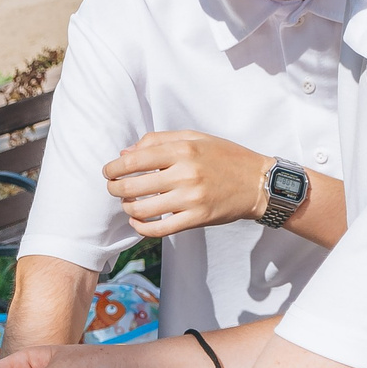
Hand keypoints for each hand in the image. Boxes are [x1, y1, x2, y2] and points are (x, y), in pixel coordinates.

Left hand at [102, 131, 268, 235]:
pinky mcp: (197, 218)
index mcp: (183, 150)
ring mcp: (191, 198)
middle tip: (114, 189)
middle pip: (133, 186)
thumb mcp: (194, 138)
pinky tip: (137, 222)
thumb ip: (158, 141)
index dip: (114, 168)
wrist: (257, 182)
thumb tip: (126, 153)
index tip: (108, 172)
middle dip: (115, 189)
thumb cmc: (224, 156)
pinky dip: (141, 228)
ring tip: (128, 204)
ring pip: (143, 210)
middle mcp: (186, 174)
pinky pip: (160, 229)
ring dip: (127, 208)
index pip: (134, 161)